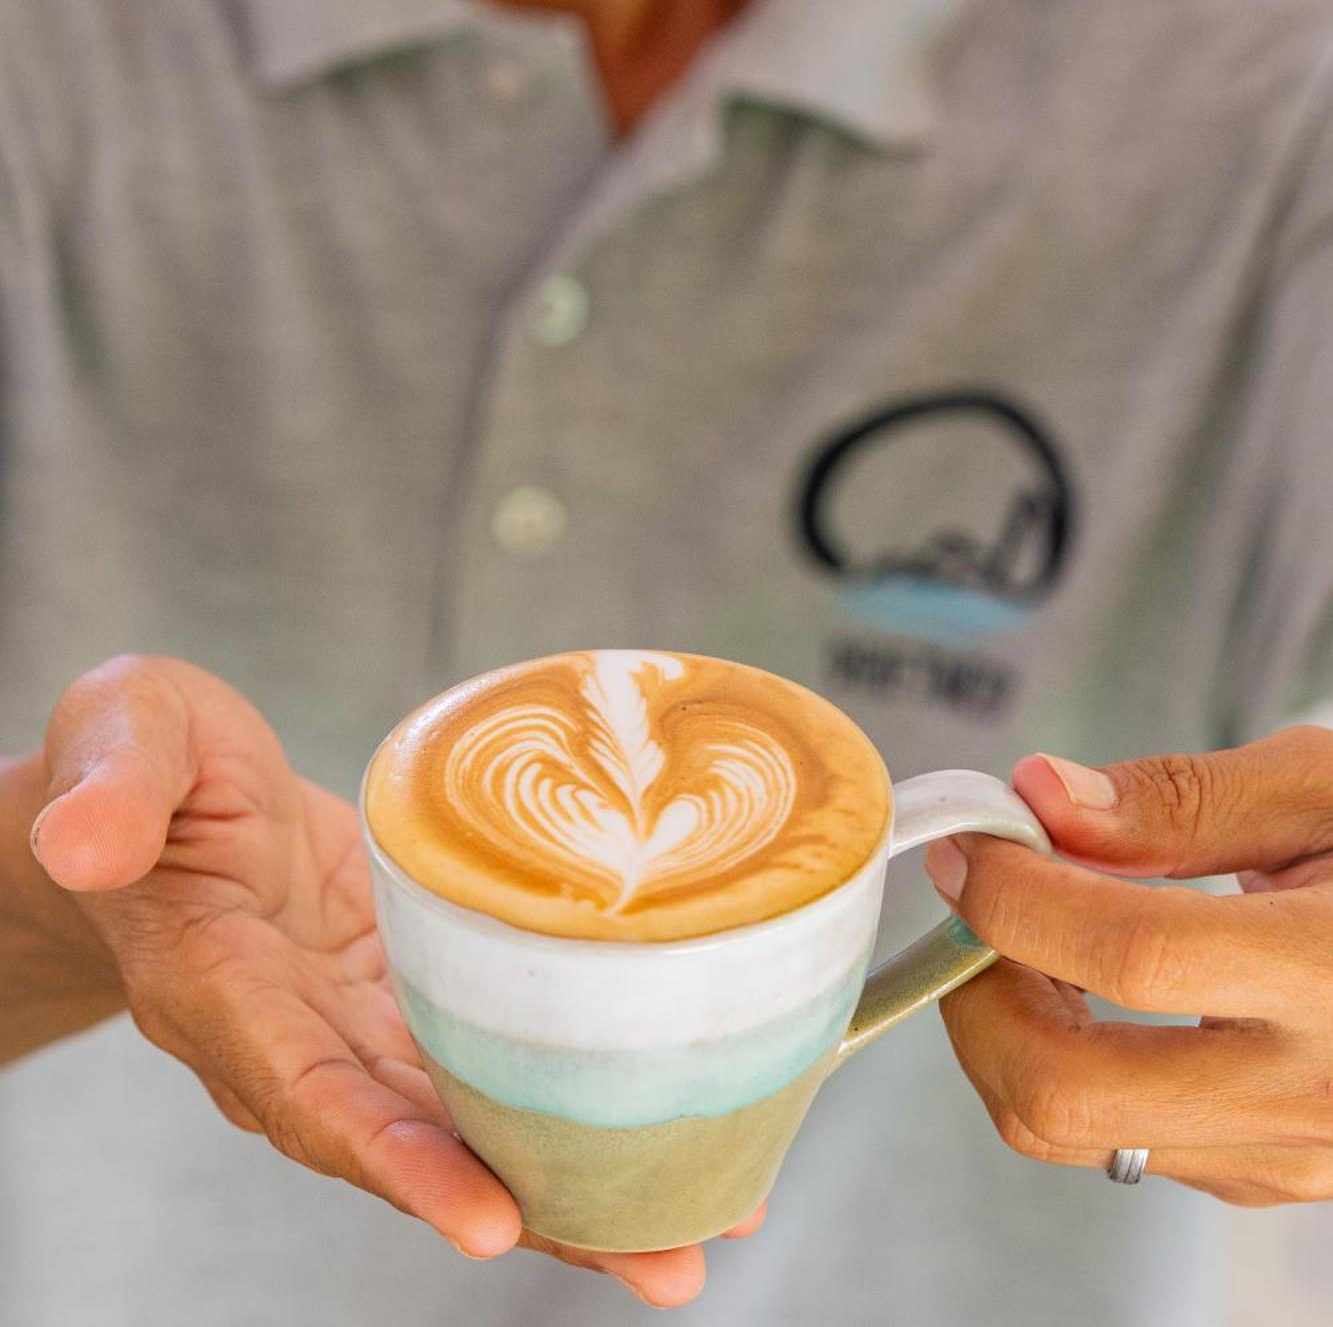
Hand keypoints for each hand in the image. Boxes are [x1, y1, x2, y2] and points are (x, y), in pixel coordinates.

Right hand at [28, 654, 763, 1304]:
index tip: (485, 1217)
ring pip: (464, 1128)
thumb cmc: (142, 761)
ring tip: (700, 1229)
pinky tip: (668, 1134)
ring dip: (574, 1188)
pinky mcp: (403, 1001)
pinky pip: (484, 1068)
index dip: (396, 1157)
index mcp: (221, 987)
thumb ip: (113, 787)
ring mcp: (353, 1031)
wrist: (160, 800)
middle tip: (664, 1263)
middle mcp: (293, 1040)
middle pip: (413, 1149)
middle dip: (531, 1212)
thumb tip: (80, 839)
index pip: (309, 1092)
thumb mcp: (123, 734)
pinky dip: (569, 1108)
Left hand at [922, 726, 1332, 1206]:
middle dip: (977, 989)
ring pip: (1077, 1130)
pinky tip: (1092, 982)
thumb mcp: (1326, 788)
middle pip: (1066, 1089)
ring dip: (1011, 1025)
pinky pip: (1124, 1141)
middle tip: (978, 897)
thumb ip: (1180, 798)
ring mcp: (1291, 1152)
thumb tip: (1043, 795)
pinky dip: (1068, 1058)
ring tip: (1032, 927)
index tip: (969, 840)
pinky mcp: (1271, 1177)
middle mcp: (1315, 1091)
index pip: (1134, 954)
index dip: (1019, 892)